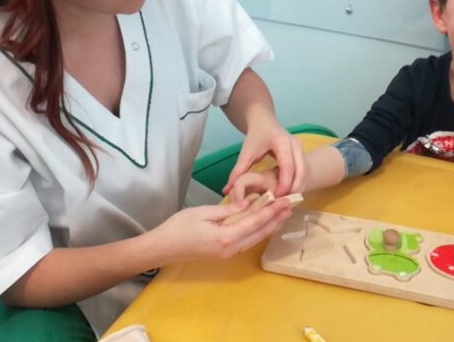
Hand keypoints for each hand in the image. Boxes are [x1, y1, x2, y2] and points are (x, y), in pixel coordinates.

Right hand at [147, 197, 292, 262]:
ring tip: (282, 213)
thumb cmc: (178, 227)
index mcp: (226, 237)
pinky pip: (247, 241)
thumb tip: (249, 204)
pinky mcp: (224, 253)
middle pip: (260, 233)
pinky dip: (259, 231)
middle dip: (276, 219)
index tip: (285, 200)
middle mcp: (231, 249)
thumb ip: (228, 209)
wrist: (162, 249)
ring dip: (270, 226)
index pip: (256, 222)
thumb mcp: (202, 212)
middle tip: (291, 205)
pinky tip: (264, 223)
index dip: (272, 210)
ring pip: (255, 238)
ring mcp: (228, 254)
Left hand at [224, 120, 304, 196]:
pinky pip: (303, 171)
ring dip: (297, 187)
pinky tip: (288, 193)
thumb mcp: (246, 153)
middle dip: (293, 189)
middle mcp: (294, 143)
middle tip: (282, 203)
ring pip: (304, 172)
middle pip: (300, 171)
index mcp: (281, 142)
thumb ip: (237, 172)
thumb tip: (226, 191)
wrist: (264, 121)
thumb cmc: (255, 137)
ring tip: (284, 200)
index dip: (283, 183)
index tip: (276, 197)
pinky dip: (298, 183)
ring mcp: (300, 147)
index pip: (287, 166)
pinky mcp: (301, 152)